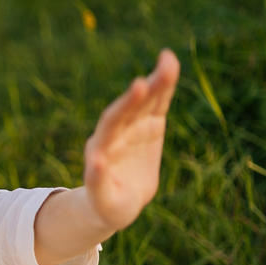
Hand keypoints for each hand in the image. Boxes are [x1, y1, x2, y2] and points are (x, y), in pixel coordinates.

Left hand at [82, 49, 180, 231]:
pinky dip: (164, 88)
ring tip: (169, 60)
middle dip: (147, 88)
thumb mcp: (102, 199)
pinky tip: (170, 67)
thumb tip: (94, 161)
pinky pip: (157, 105)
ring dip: (158, 82)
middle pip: (131, 106)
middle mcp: (115, 132)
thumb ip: (97, 181)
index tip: (138, 85)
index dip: (126, 104)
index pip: (113, 122)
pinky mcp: (148, 128)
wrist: (115, 202)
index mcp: (101, 146)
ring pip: (146, 101)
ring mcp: (132, 127)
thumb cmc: (106, 204)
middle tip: (163, 66)